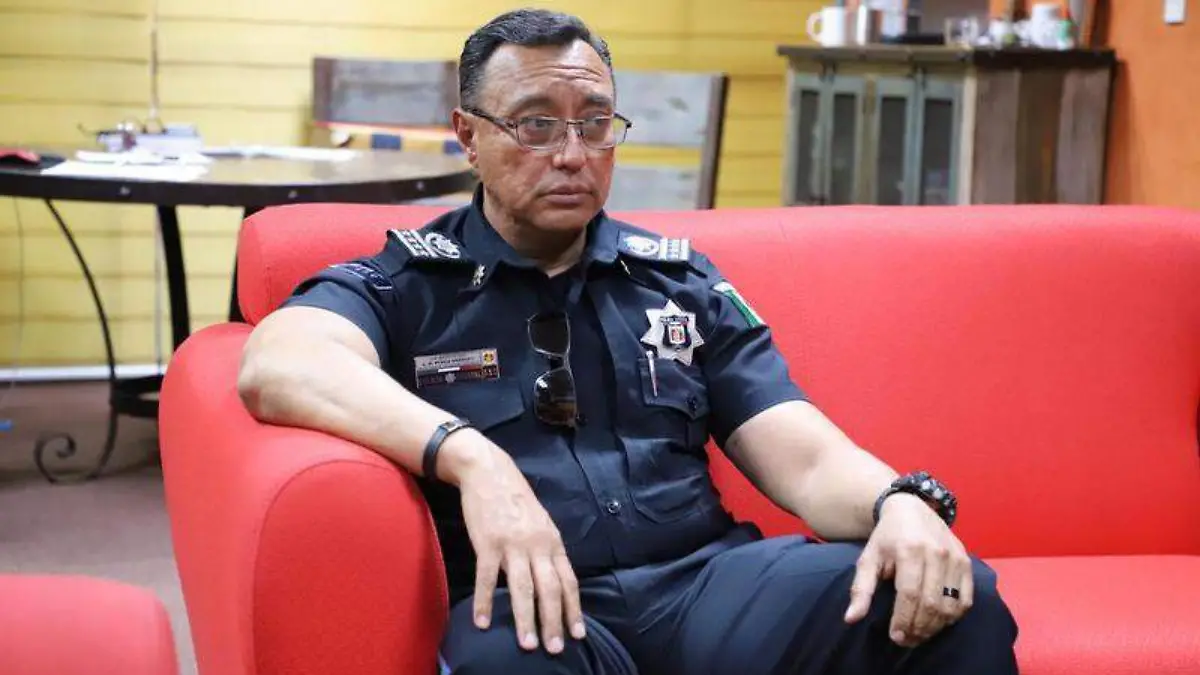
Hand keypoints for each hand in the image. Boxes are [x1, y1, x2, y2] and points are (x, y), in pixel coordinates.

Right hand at [448, 434, 586, 653]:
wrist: (489, 472)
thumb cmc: (515, 499)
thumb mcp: (541, 523)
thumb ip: (547, 549)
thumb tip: (554, 579)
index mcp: (553, 542)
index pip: (569, 581)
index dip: (574, 609)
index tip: (578, 634)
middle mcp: (537, 545)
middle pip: (550, 589)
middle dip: (554, 622)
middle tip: (555, 649)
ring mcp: (513, 545)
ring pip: (523, 588)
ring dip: (526, 619)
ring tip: (527, 644)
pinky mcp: (488, 543)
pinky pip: (487, 579)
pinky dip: (486, 602)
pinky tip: (483, 622)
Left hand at [843, 493, 973, 646]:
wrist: (912, 509)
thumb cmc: (886, 538)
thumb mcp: (868, 559)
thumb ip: (860, 589)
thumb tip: (850, 619)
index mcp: (909, 550)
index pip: (910, 594)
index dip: (903, 619)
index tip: (895, 636)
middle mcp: (936, 552)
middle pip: (931, 602)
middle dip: (918, 628)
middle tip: (906, 640)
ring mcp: (955, 557)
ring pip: (950, 605)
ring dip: (935, 627)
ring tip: (919, 634)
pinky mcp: (966, 562)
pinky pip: (965, 599)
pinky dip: (952, 616)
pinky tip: (937, 622)